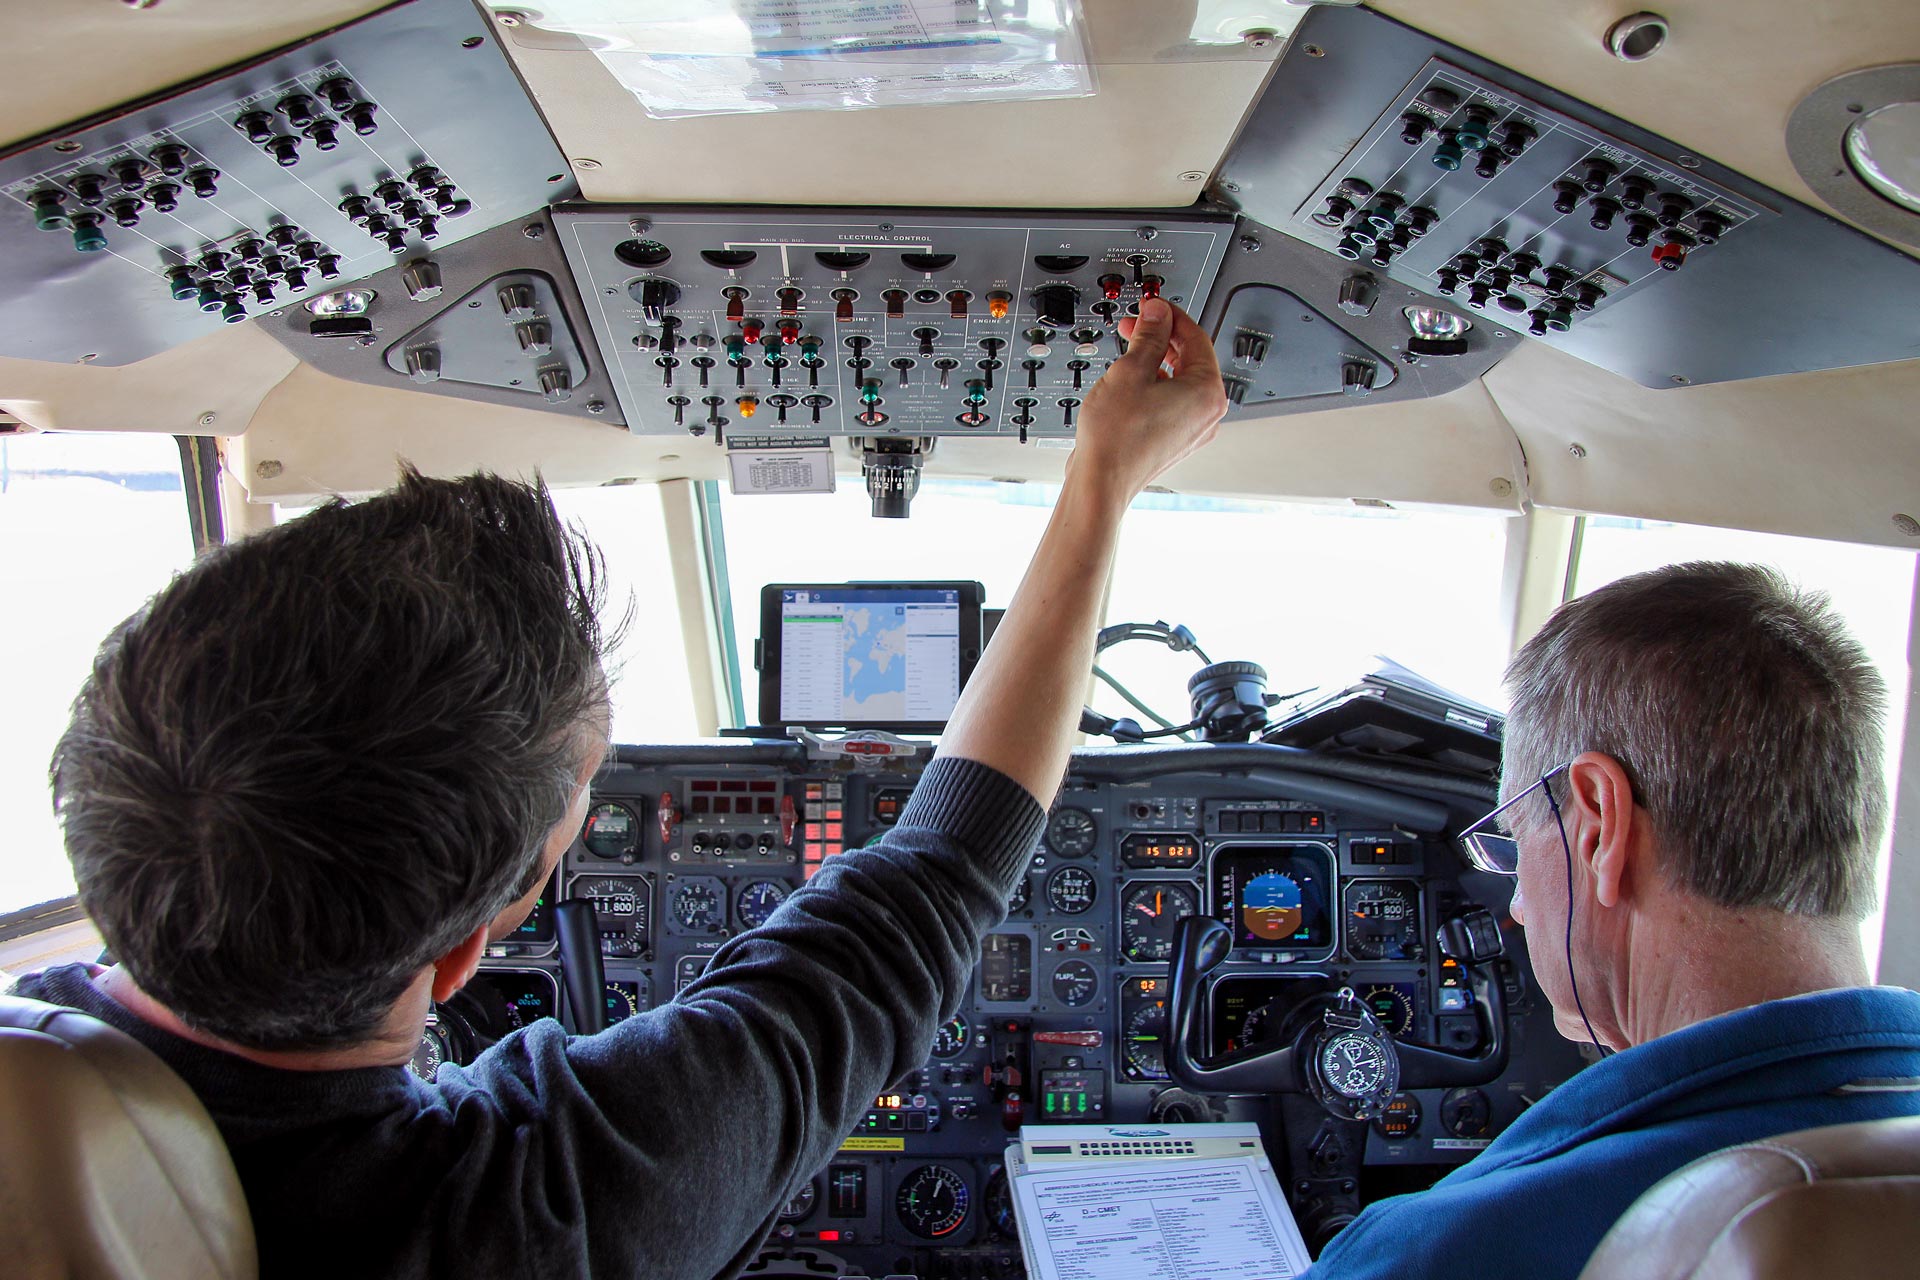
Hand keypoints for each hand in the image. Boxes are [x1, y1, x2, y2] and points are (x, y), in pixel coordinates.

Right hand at [1067, 297, 1227, 502]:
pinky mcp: (1174, 440)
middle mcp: (1207, 413)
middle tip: (1135, 326)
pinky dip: (1153, 386)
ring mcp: (1192, 430)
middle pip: (1189, 359)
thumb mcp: (1131, 370)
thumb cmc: (1117, 438)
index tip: (1151, 306)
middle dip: (1160, 338)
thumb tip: (1158, 314)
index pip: (1196, 337)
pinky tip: (1128, 383)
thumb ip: (1149, 335)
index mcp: (1207, 392)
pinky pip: (1169, 402)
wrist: (1101, 481)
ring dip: (1154, 361)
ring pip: (1177, 381)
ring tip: (1126, 355)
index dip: (1169, 316)